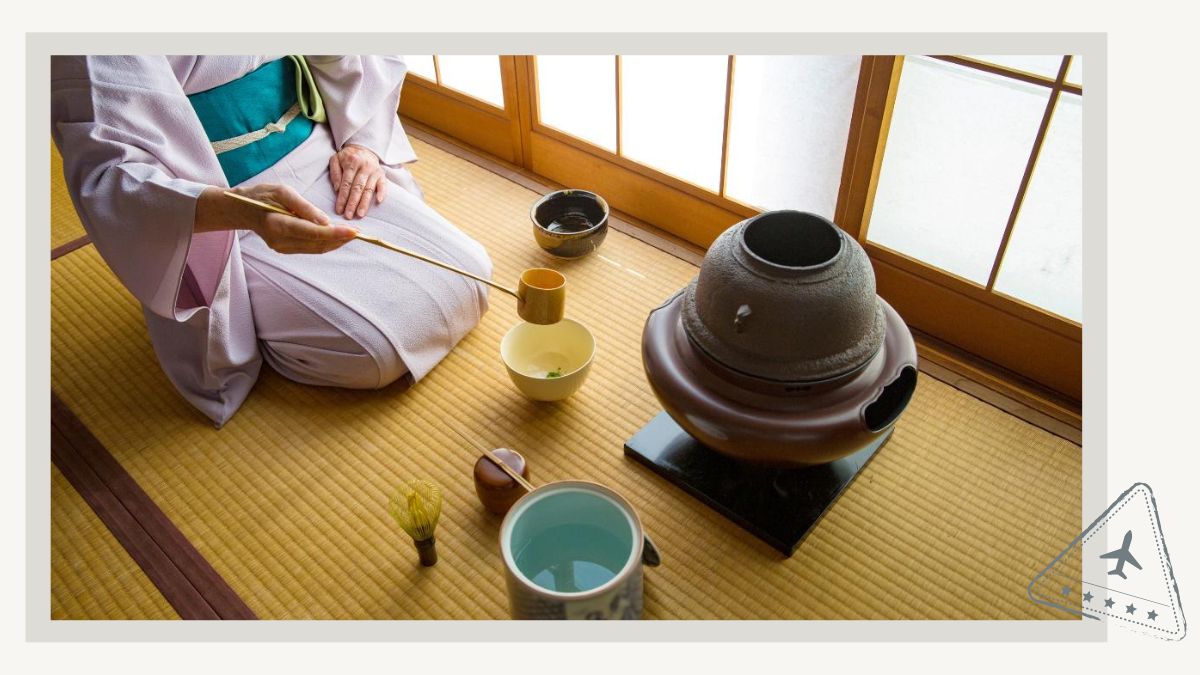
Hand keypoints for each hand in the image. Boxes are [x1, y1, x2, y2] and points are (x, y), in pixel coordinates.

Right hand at [201, 184, 357, 253]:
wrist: (242, 210)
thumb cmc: (262, 196)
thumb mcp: (282, 192)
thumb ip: (304, 207)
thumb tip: (326, 221)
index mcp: (278, 225)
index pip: (313, 233)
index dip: (335, 234)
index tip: (354, 232)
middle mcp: (280, 241)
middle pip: (317, 244)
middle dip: (340, 239)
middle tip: (359, 233)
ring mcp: (282, 248)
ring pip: (316, 249)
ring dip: (335, 242)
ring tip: (351, 234)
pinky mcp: (285, 249)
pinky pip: (310, 248)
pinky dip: (325, 242)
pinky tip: (336, 235)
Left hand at [329, 144, 386, 218]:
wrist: (363, 147)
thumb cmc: (347, 157)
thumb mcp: (335, 159)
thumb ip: (335, 173)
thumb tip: (337, 189)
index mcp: (351, 162)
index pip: (346, 184)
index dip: (342, 198)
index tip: (339, 210)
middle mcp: (364, 166)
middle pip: (358, 188)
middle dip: (352, 203)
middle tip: (348, 216)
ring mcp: (374, 170)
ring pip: (369, 189)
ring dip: (365, 203)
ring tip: (360, 214)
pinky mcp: (382, 174)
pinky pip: (383, 184)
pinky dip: (382, 192)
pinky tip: (379, 201)